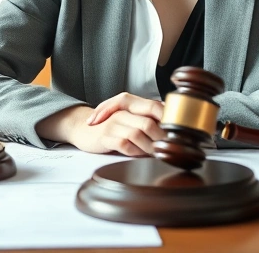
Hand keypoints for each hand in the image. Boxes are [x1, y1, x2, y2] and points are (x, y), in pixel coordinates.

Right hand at [34, 94, 165, 156]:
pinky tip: (138, 154)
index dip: (168, 119)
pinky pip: (124, 145)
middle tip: (168, 149)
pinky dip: (135, 152)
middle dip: (161, 139)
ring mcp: (113, 123)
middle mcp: (122, 111)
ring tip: (154, 154)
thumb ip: (146, 117)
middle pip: (149, 123)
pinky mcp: (105, 137)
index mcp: (131, 104)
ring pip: (138, 135)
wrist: (82, 128)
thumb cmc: (110, 125)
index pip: (155, 106)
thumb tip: (171, 126)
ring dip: (149, 148)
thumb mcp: (129, 117)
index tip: (176, 133)